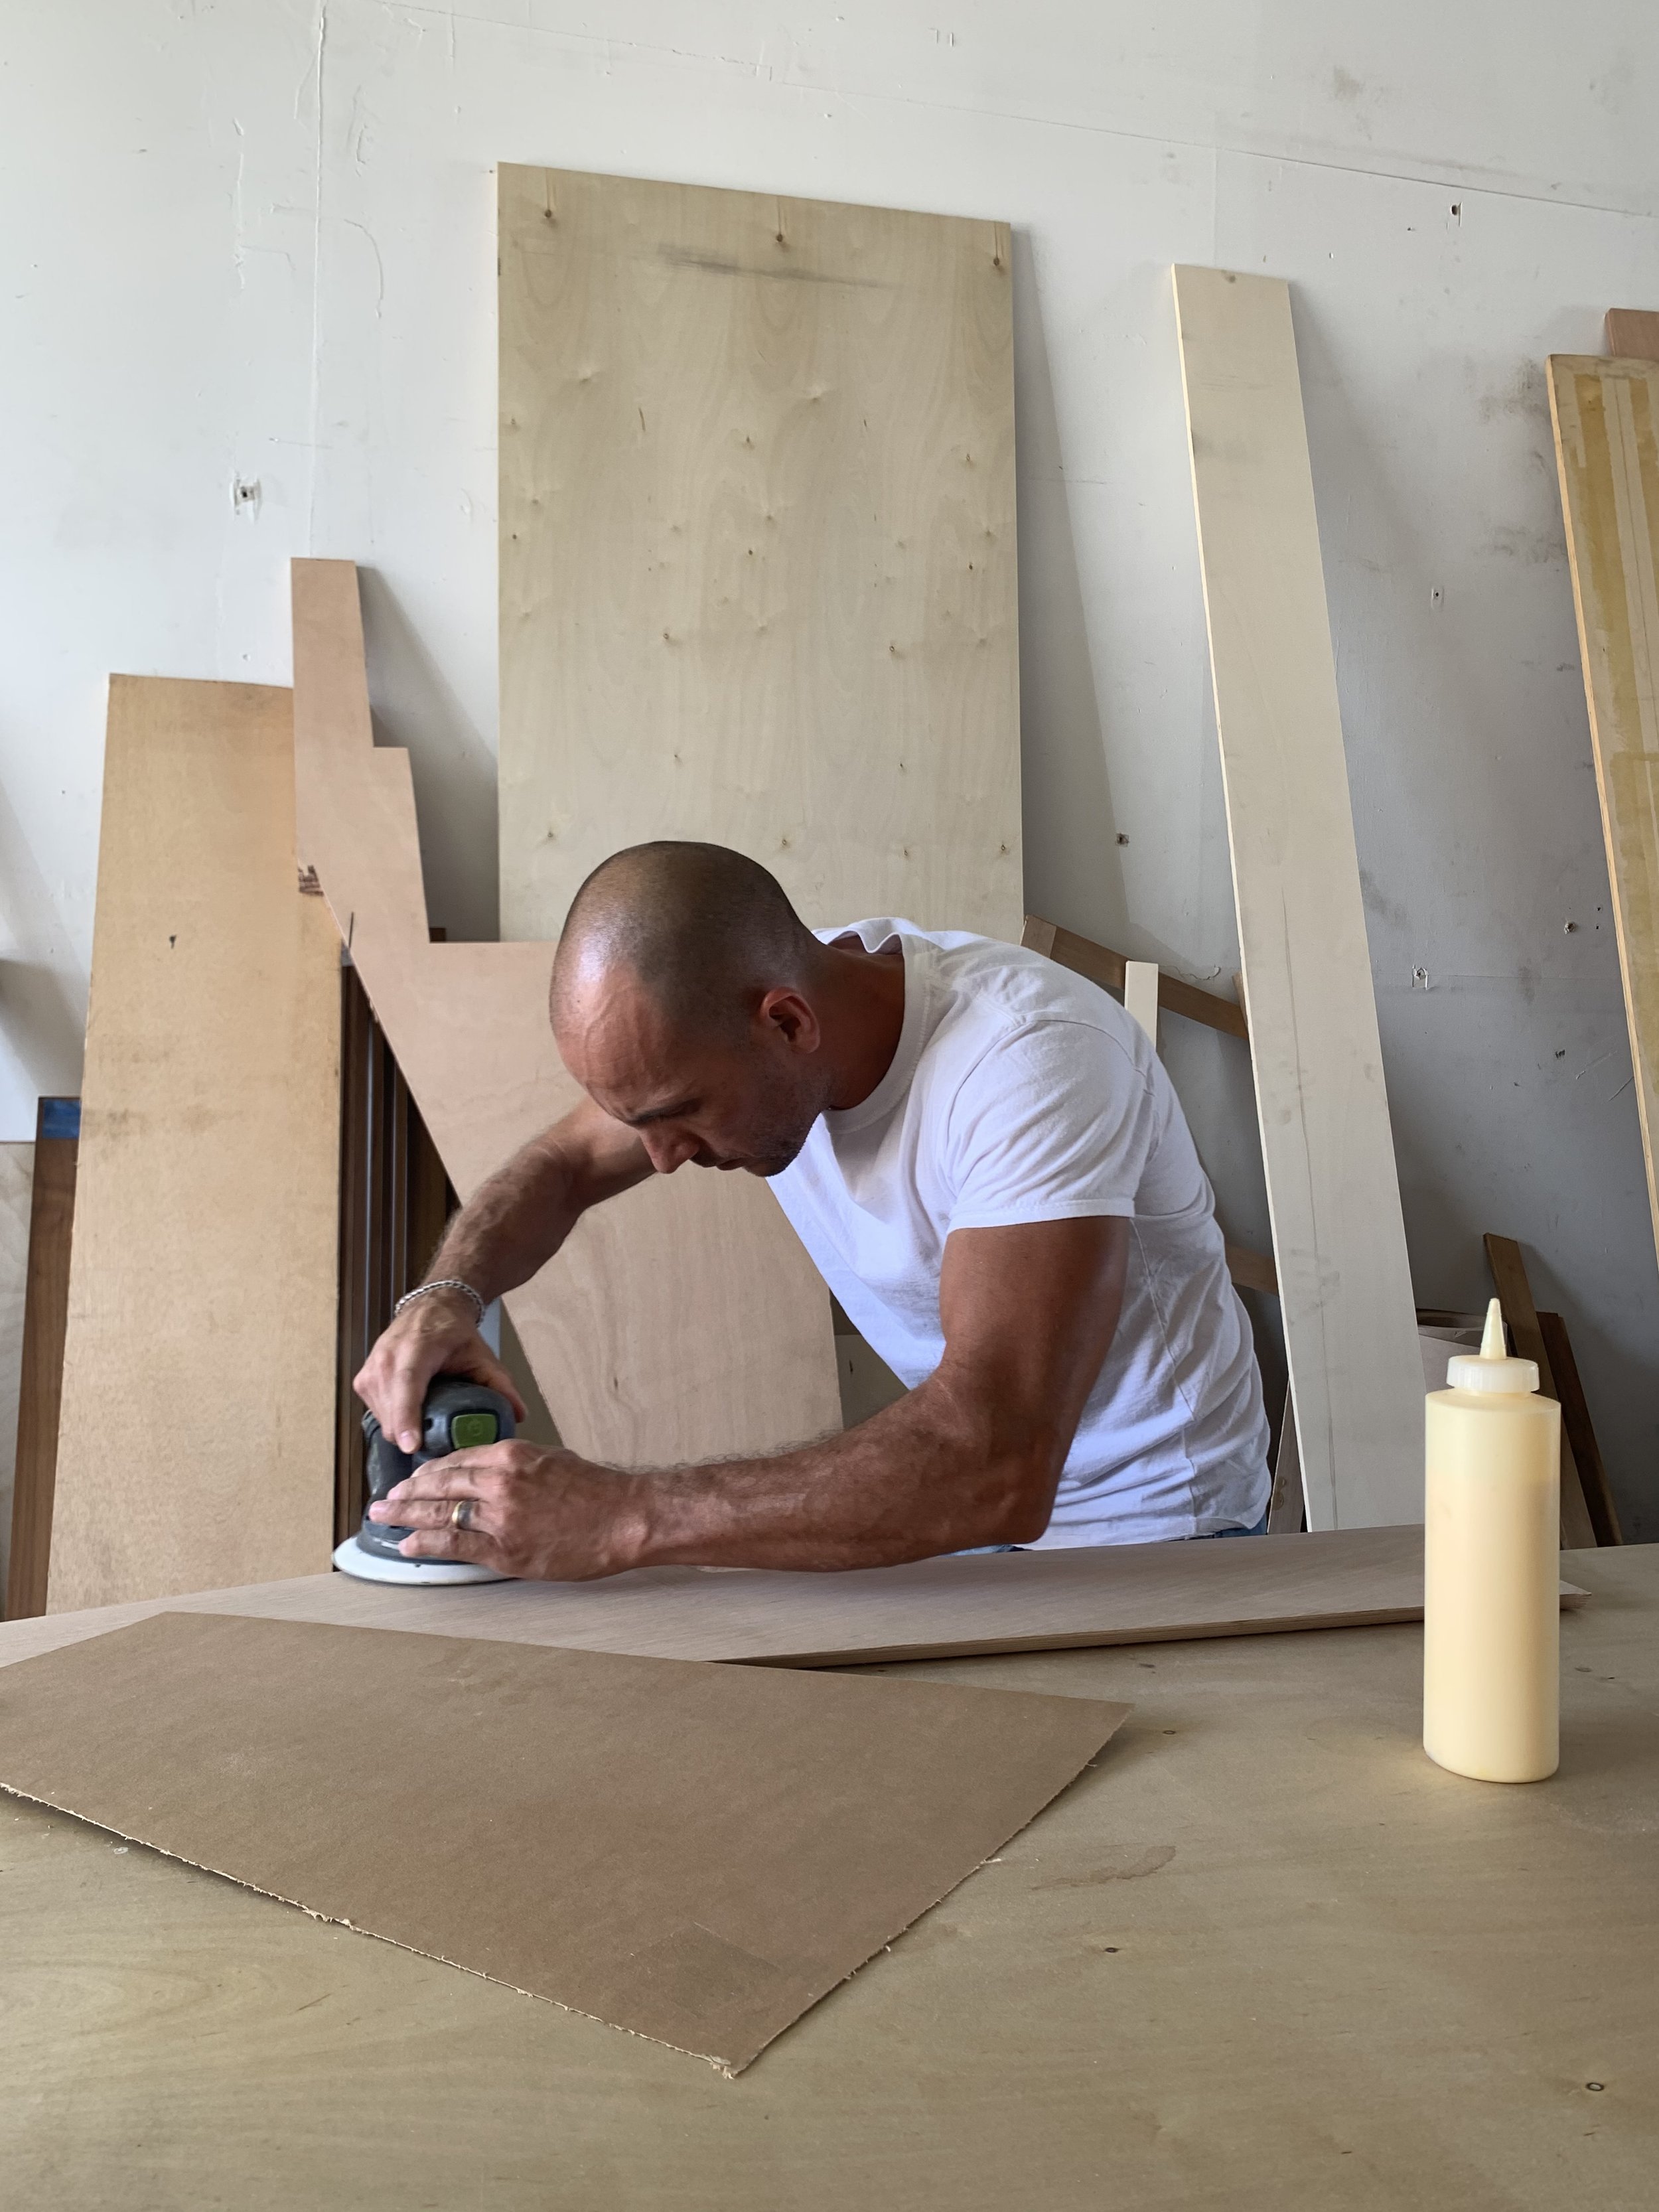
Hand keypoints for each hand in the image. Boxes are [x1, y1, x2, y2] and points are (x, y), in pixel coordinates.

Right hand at [354, 1290, 527, 1452]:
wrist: (428, 1308)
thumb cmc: (453, 1333)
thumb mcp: (481, 1355)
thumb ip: (500, 1385)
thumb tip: (519, 1415)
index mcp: (416, 1349)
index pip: (406, 1385)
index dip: (407, 1417)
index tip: (411, 1445)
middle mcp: (386, 1359)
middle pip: (393, 1413)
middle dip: (414, 1435)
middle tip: (441, 1440)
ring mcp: (370, 1371)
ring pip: (384, 1420)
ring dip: (405, 1430)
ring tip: (428, 1421)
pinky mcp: (361, 1381)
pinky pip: (377, 1415)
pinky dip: (395, 1420)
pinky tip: (414, 1412)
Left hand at [367, 1439, 646, 1580]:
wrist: (624, 1517)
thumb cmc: (595, 1491)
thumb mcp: (551, 1459)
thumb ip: (515, 1465)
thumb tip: (487, 1475)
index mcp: (510, 1456)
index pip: (455, 1460)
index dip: (427, 1472)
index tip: (413, 1479)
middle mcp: (500, 1482)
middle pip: (439, 1485)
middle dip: (406, 1493)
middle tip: (385, 1500)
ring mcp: (500, 1517)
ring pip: (439, 1514)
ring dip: (406, 1517)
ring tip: (385, 1519)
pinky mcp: (505, 1549)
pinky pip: (455, 1544)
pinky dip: (426, 1544)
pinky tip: (409, 1545)